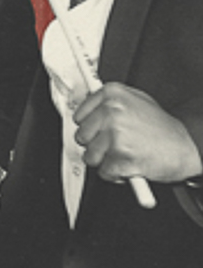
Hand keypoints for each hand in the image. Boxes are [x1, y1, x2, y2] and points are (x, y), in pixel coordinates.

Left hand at [72, 83, 202, 183]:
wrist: (187, 147)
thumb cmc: (162, 127)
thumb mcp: (137, 102)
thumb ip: (109, 103)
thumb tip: (86, 109)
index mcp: (113, 94)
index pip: (79, 116)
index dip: (90, 128)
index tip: (101, 131)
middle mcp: (112, 111)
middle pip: (81, 137)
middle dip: (96, 145)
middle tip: (118, 144)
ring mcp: (116, 134)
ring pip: (90, 156)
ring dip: (106, 161)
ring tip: (127, 153)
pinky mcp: (121, 157)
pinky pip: (104, 172)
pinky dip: (116, 174)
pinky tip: (131, 164)